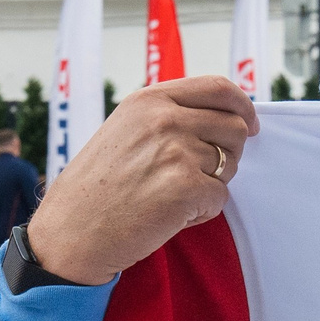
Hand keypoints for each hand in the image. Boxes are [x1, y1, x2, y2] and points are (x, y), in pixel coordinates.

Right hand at [23, 76, 259, 283]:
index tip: (249, 124)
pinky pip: (219, 198)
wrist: (70, 232)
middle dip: (229, 154)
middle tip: (199, 177)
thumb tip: (222, 118)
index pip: (218, 88)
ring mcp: (176, 151)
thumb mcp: (124, 132)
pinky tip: (169, 217)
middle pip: (234, 127)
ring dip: (209, 186)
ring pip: (229, 166)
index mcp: (150, 100)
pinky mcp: (185, 187)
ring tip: (170, 198)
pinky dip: (201, 213)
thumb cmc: (95, 189)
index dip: (242, 106)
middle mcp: (165, 119)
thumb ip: (167, 118)